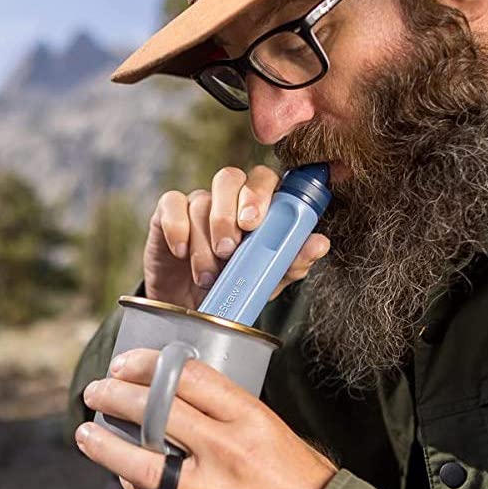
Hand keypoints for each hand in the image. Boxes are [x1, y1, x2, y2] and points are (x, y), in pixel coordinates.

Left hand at [75, 348, 338, 488]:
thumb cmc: (300, 478)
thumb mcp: (272, 429)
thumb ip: (228, 413)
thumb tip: (180, 394)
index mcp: (249, 417)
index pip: (187, 376)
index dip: (148, 364)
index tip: (125, 363)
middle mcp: (226, 449)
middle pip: (156, 412)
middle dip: (116, 396)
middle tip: (96, 390)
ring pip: (142, 461)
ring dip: (106, 444)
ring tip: (86, 432)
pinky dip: (131, 480)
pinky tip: (120, 470)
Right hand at [143, 165, 330, 309]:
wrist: (193, 311)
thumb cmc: (234, 288)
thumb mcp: (266, 281)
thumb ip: (292, 262)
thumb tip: (320, 244)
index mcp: (257, 207)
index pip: (264, 179)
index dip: (260, 194)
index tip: (254, 223)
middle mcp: (228, 198)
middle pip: (229, 177)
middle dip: (228, 212)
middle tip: (229, 248)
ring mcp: (197, 203)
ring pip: (200, 200)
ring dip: (203, 241)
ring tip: (207, 275)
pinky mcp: (167, 213)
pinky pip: (171, 204)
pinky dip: (177, 229)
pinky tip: (181, 253)